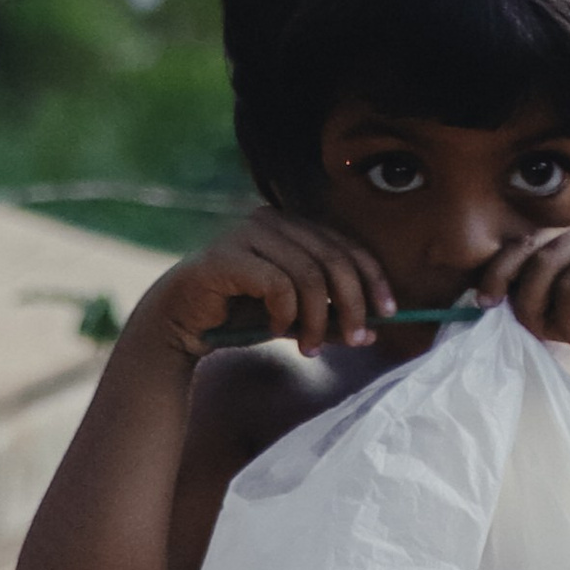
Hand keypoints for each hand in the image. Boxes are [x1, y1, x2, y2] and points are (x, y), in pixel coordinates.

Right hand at [128, 210, 396, 363]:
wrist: (181, 323)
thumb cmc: (240, 316)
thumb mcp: (295, 319)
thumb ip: (328, 320)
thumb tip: (371, 332)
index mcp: (292, 227)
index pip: (347, 246)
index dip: (373, 278)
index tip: (388, 313)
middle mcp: (272, 220)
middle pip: (334, 259)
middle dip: (352, 304)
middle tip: (356, 339)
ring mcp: (247, 233)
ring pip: (309, 274)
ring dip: (317, 319)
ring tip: (310, 348)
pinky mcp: (226, 256)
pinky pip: (277, 284)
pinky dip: (286, 313)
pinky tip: (277, 331)